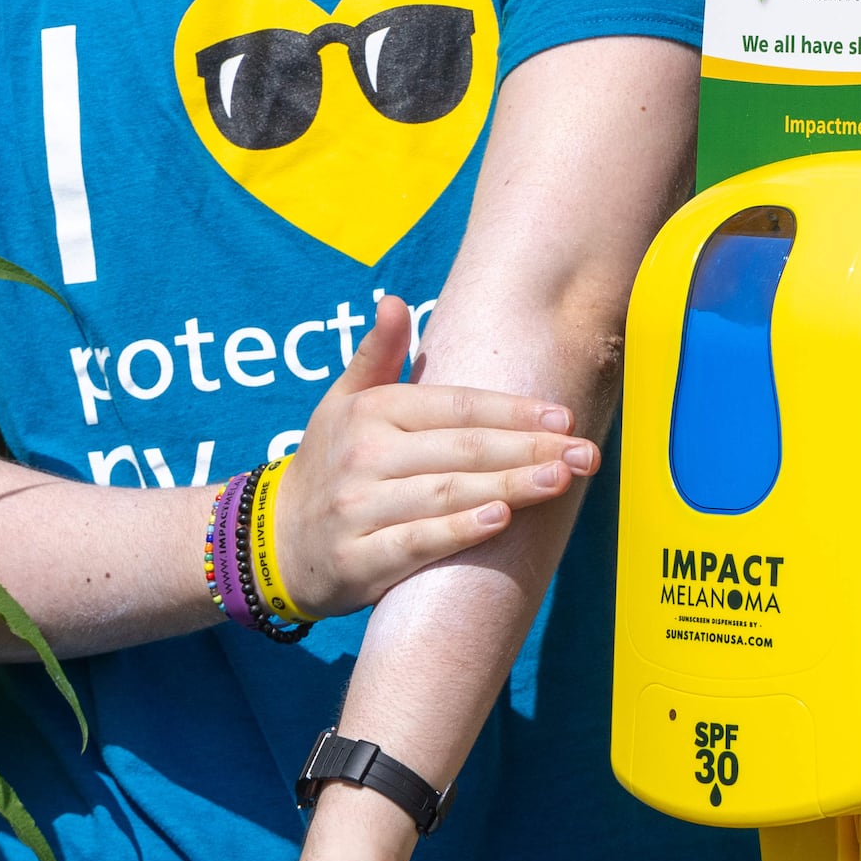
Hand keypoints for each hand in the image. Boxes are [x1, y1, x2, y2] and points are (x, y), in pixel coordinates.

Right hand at [271, 295, 594, 618]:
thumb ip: (376, 354)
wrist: (274, 540)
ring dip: (509, 485)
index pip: (455, 406)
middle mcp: (365, 456)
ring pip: (447, 494)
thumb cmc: (329, 463)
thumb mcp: (342, 402)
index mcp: (371, 411)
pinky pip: (415, 542)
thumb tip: (394, 300)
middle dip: (529, 449)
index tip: (563, 417)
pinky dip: (458, 531)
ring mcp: (359, 508)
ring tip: (560, 480)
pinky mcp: (358, 559)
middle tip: (585, 453)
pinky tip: (499, 519)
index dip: (512, 411)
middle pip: (462, 449)